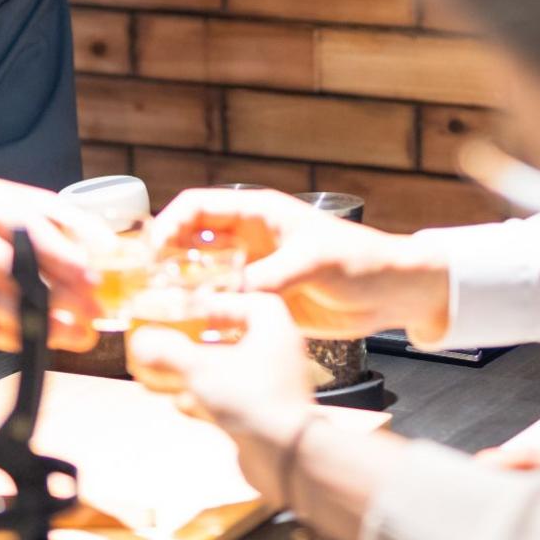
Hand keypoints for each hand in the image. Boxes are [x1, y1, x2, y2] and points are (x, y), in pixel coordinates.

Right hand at [0, 179, 112, 353]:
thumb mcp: (26, 202)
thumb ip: (66, 220)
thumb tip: (107, 246)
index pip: (26, 232)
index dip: (61, 258)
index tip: (94, 280)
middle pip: (9, 271)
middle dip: (56, 295)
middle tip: (95, 312)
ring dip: (43, 324)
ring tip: (82, 334)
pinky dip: (25, 337)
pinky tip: (55, 338)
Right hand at [126, 294, 315, 503]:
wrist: (286, 456)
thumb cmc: (250, 398)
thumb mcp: (201, 368)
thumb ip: (169, 352)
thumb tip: (141, 341)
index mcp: (273, 326)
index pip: (246, 302)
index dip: (216, 305)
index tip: (189, 312)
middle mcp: (278, 351)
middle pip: (235, 338)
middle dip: (201, 342)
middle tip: (175, 342)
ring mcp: (274, 385)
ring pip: (232, 371)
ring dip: (201, 372)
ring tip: (169, 374)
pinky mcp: (267, 414)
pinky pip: (234, 399)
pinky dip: (208, 400)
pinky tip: (182, 405)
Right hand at [147, 189, 452, 341]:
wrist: (393, 293)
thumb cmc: (361, 262)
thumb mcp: (312, 263)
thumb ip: (267, 278)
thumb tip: (222, 295)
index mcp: (259, 213)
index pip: (197, 206)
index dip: (167, 224)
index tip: (150, 253)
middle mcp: (249, 240)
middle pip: (190, 242)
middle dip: (165, 262)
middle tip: (146, 290)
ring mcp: (253, 271)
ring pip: (201, 277)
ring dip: (180, 292)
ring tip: (161, 314)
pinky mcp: (261, 302)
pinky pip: (222, 306)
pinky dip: (203, 317)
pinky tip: (192, 333)